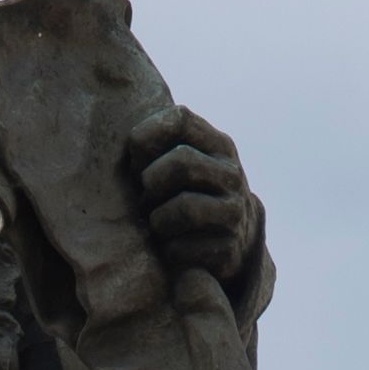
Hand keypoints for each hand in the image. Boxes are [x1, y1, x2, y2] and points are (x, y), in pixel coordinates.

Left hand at [132, 104, 261, 291]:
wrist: (235, 244)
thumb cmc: (192, 197)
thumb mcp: (185, 163)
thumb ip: (161, 145)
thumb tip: (134, 142)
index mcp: (219, 146)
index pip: (181, 119)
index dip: (147, 134)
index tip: (135, 156)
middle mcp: (232, 175)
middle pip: (181, 162)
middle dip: (151, 183)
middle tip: (145, 198)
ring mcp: (234, 213)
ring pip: (183, 208)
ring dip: (157, 219)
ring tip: (157, 224)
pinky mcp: (227, 249)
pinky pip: (181, 248)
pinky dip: (167, 251)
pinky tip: (172, 248)